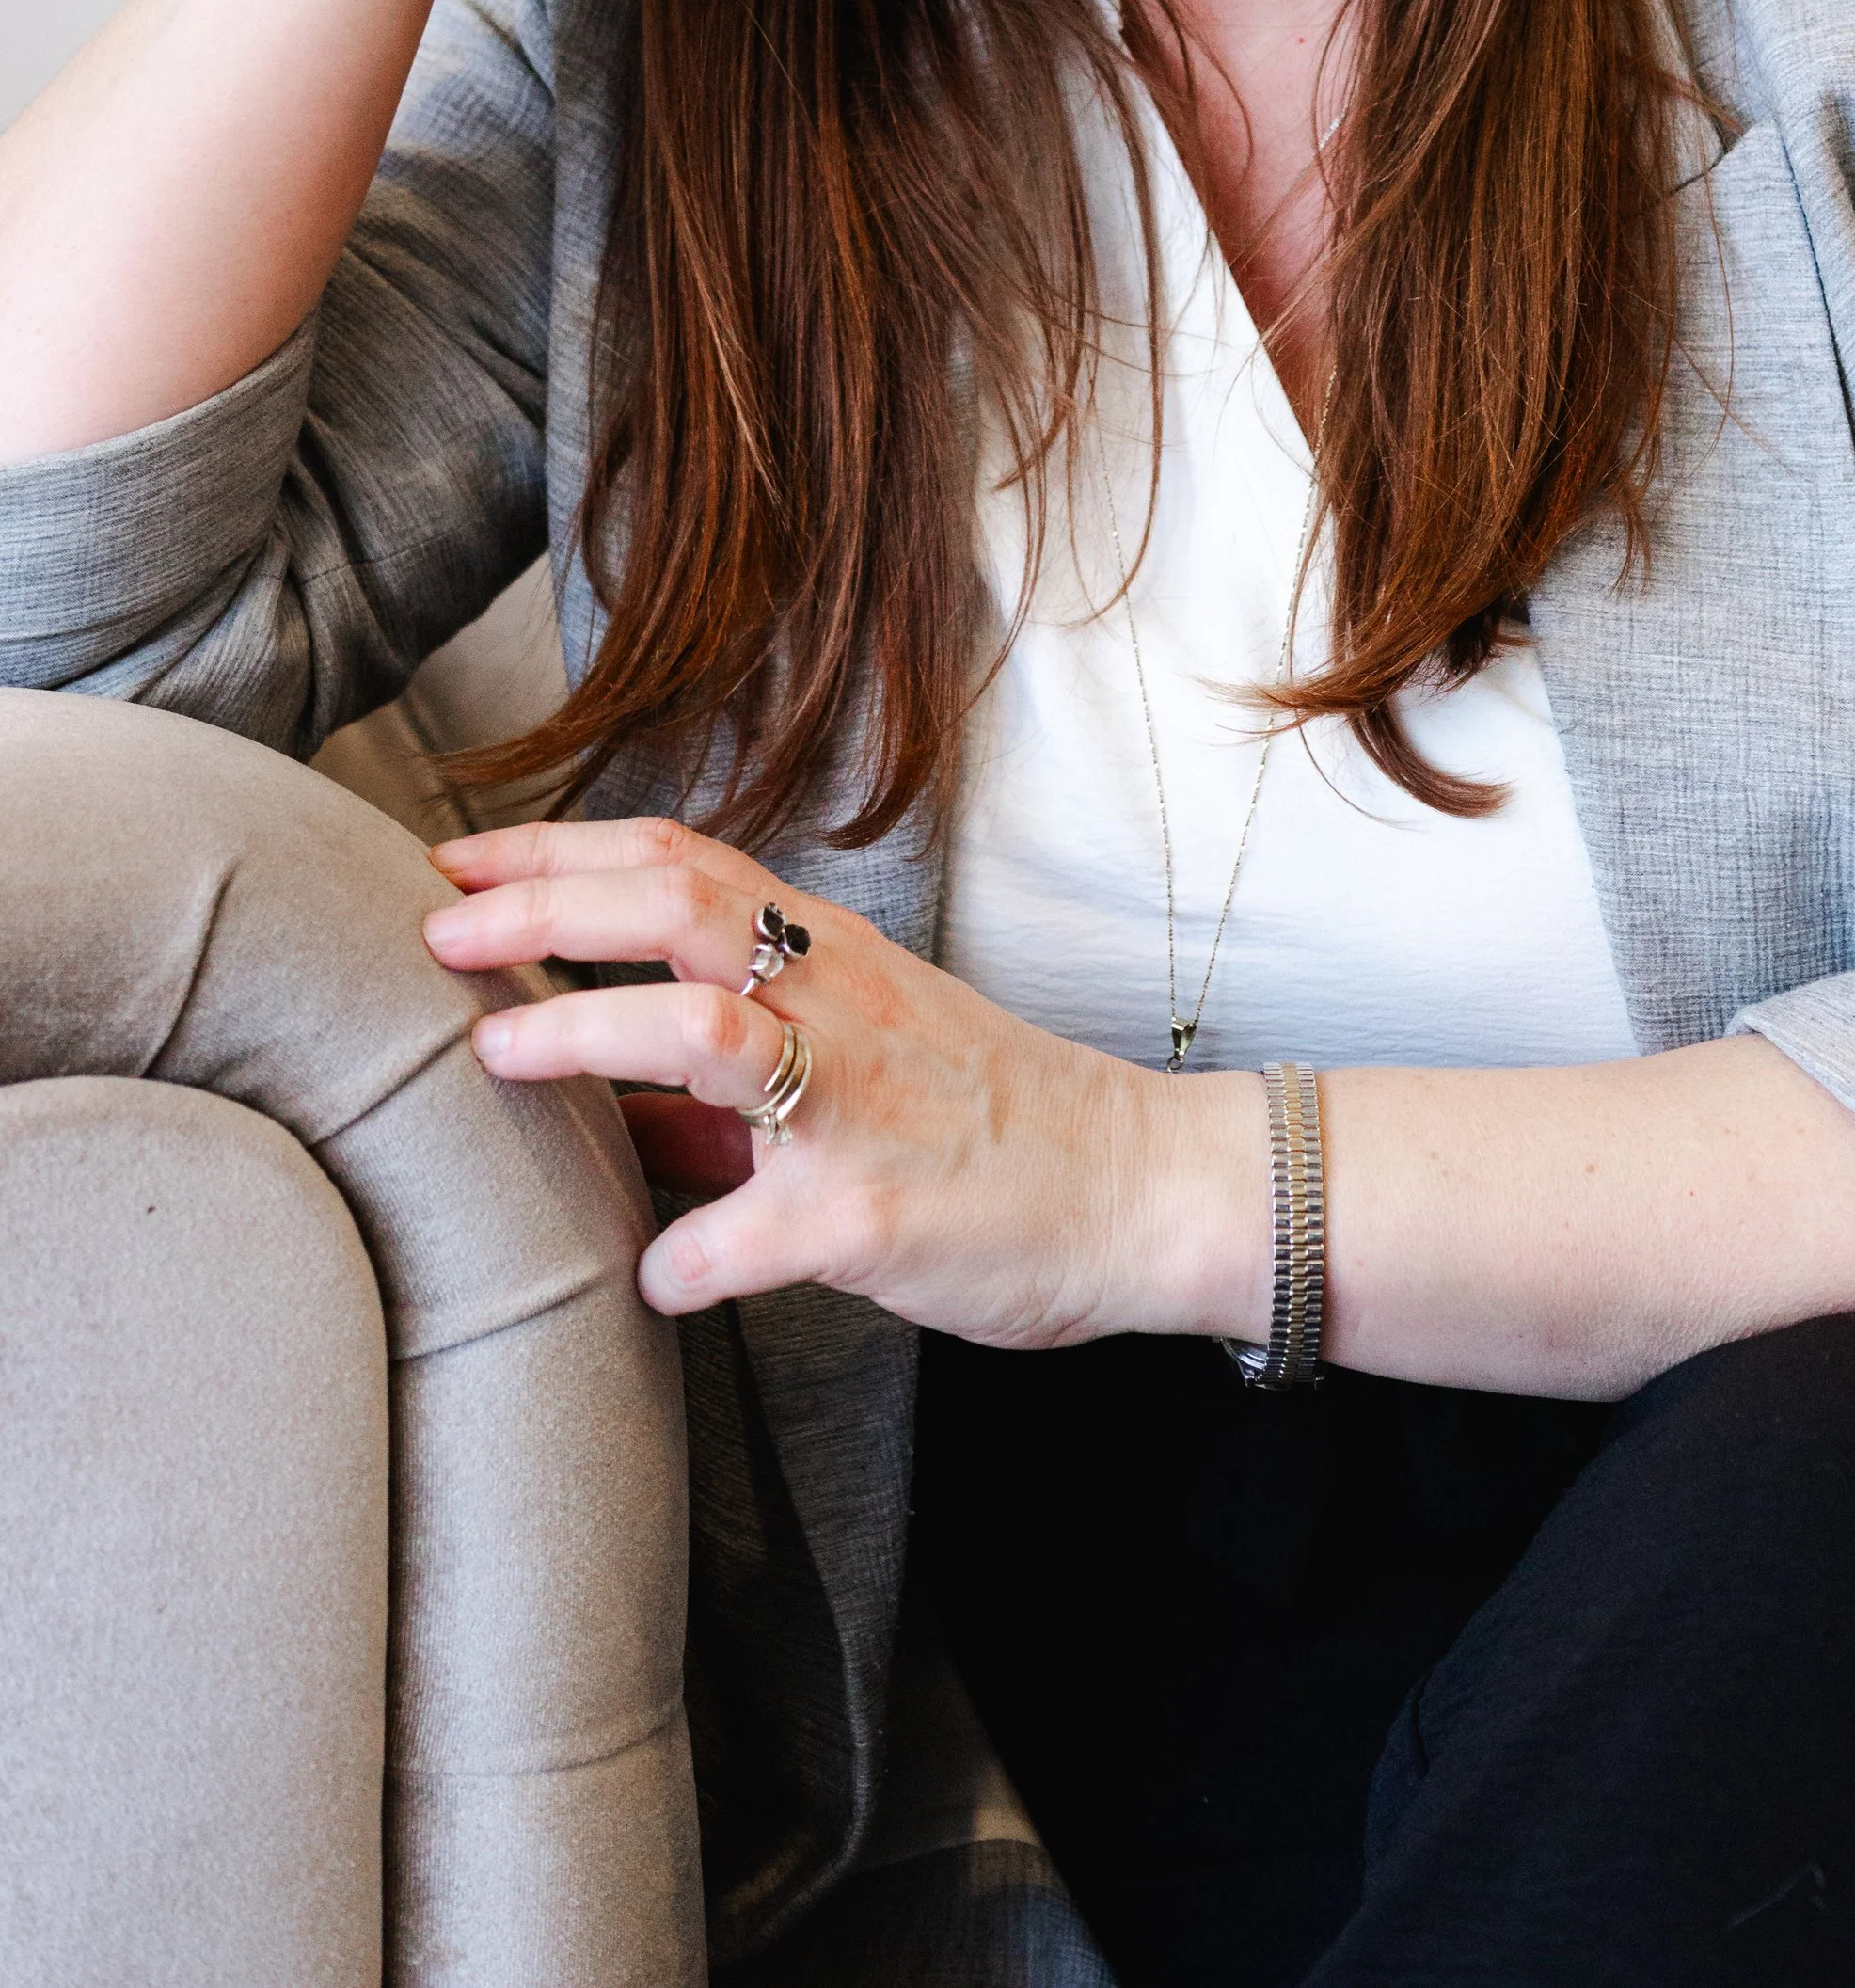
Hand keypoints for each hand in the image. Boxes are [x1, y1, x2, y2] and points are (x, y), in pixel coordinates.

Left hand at [421, 817, 1266, 1337]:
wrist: (1139, 1189)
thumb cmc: (993, 1126)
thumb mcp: (863, 1058)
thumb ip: (731, 1077)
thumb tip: (599, 1102)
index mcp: (831, 956)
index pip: (680, 860)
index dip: (558, 851)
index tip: (456, 859)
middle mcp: (840, 1005)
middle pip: (676, 908)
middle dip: (543, 908)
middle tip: (437, 931)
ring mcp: (855, 1107)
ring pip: (705, 1030)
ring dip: (584, 1034)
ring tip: (495, 1056)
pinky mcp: (870, 1216)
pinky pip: (744, 1236)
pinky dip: (681, 1261)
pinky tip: (655, 1280)